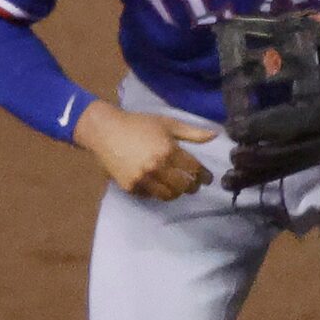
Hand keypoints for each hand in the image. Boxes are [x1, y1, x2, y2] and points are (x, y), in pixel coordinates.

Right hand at [74, 100, 215, 199]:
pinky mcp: (130, 187)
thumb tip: (214, 136)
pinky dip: (157, 192)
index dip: (204, 176)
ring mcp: (142, 179)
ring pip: (168, 195)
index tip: (206, 178)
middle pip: (183, 186)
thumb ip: (192, 132)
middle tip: (193, 184)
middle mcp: (157, 167)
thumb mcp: (167, 123)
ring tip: (177, 187)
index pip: (194, 170)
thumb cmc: (138, 124)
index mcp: (168, 150)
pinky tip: (158, 184)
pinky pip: (150, 195)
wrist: (105, 131)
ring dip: (176, 192)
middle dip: (192, 186)